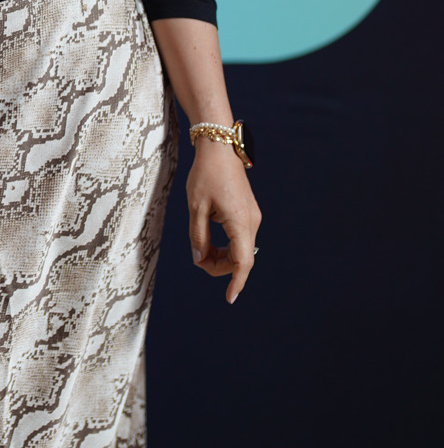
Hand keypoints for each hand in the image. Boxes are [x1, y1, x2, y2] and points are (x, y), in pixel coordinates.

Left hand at [188, 139, 261, 303]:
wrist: (220, 149)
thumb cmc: (205, 175)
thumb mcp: (195, 207)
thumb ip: (198, 237)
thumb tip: (200, 260)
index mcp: (240, 221)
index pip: (242, 261)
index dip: (236, 282)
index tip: (230, 298)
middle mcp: (252, 222)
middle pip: (241, 259)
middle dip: (220, 267)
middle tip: (197, 259)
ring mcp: (252, 217)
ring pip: (241, 250)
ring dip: (222, 257)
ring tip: (201, 250)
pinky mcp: (248, 214)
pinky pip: (240, 239)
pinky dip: (226, 247)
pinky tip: (210, 243)